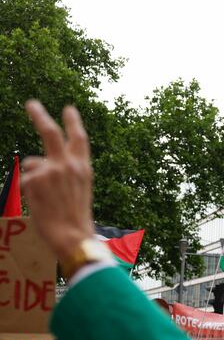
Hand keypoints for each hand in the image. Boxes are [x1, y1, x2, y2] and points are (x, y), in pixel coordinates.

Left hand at [21, 100, 94, 262]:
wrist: (73, 236)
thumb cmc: (76, 217)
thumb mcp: (78, 190)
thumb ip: (61, 172)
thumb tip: (32, 162)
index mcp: (83, 168)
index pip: (79, 138)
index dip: (73, 122)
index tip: (68, 108)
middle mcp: (68, 165)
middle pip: (50, 132)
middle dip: (39, 115)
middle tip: (31, 103)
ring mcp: (50, 171)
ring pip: (31, 163)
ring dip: (31, 174)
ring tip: (40, 195)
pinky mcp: (34, 181)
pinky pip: (24, 181)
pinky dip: (26, 192)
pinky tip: (37, 205)